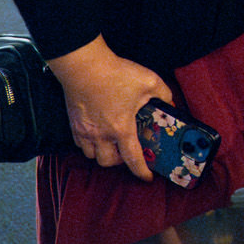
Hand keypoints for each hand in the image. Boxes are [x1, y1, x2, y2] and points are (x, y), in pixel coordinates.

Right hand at [45, 36, 171, 180]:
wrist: (84, 66)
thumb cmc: (116, 74)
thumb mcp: (150, 81)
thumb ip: (164, 94)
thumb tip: (170, 103)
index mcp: (121, 128)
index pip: (132, 158)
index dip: (141, 171)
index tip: (147, 177)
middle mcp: (101, 134)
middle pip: (108, 162)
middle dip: (119, 162)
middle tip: (128, 152)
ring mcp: (84, 130)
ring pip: (91, 155)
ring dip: (103, 154)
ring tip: (112, 144)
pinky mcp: (73, 123)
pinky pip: (79, 144)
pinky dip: (89, 145)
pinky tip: (97, 134)